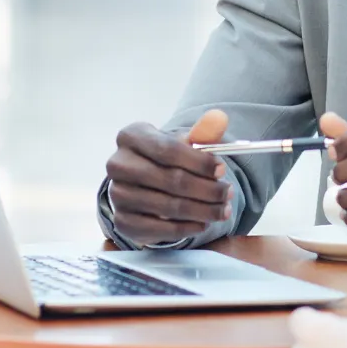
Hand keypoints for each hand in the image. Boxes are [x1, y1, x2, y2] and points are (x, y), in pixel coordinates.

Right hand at [105, 110, 233, 246]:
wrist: (146, 182)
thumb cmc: (168, 157)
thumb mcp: (184, 141)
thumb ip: (204, 132)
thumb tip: (219, 118)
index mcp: (131, 136)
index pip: (168, 150)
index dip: (199, 162)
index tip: (223, 170)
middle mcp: (118, 164)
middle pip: (171, 180)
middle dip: (207, 189)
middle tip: (229, 193)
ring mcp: (117, 194)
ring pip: (168, 206)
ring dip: (202, 211)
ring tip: (223, 210)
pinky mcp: (122, 221)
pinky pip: (160, 229)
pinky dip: (186, 228)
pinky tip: (203, 223)